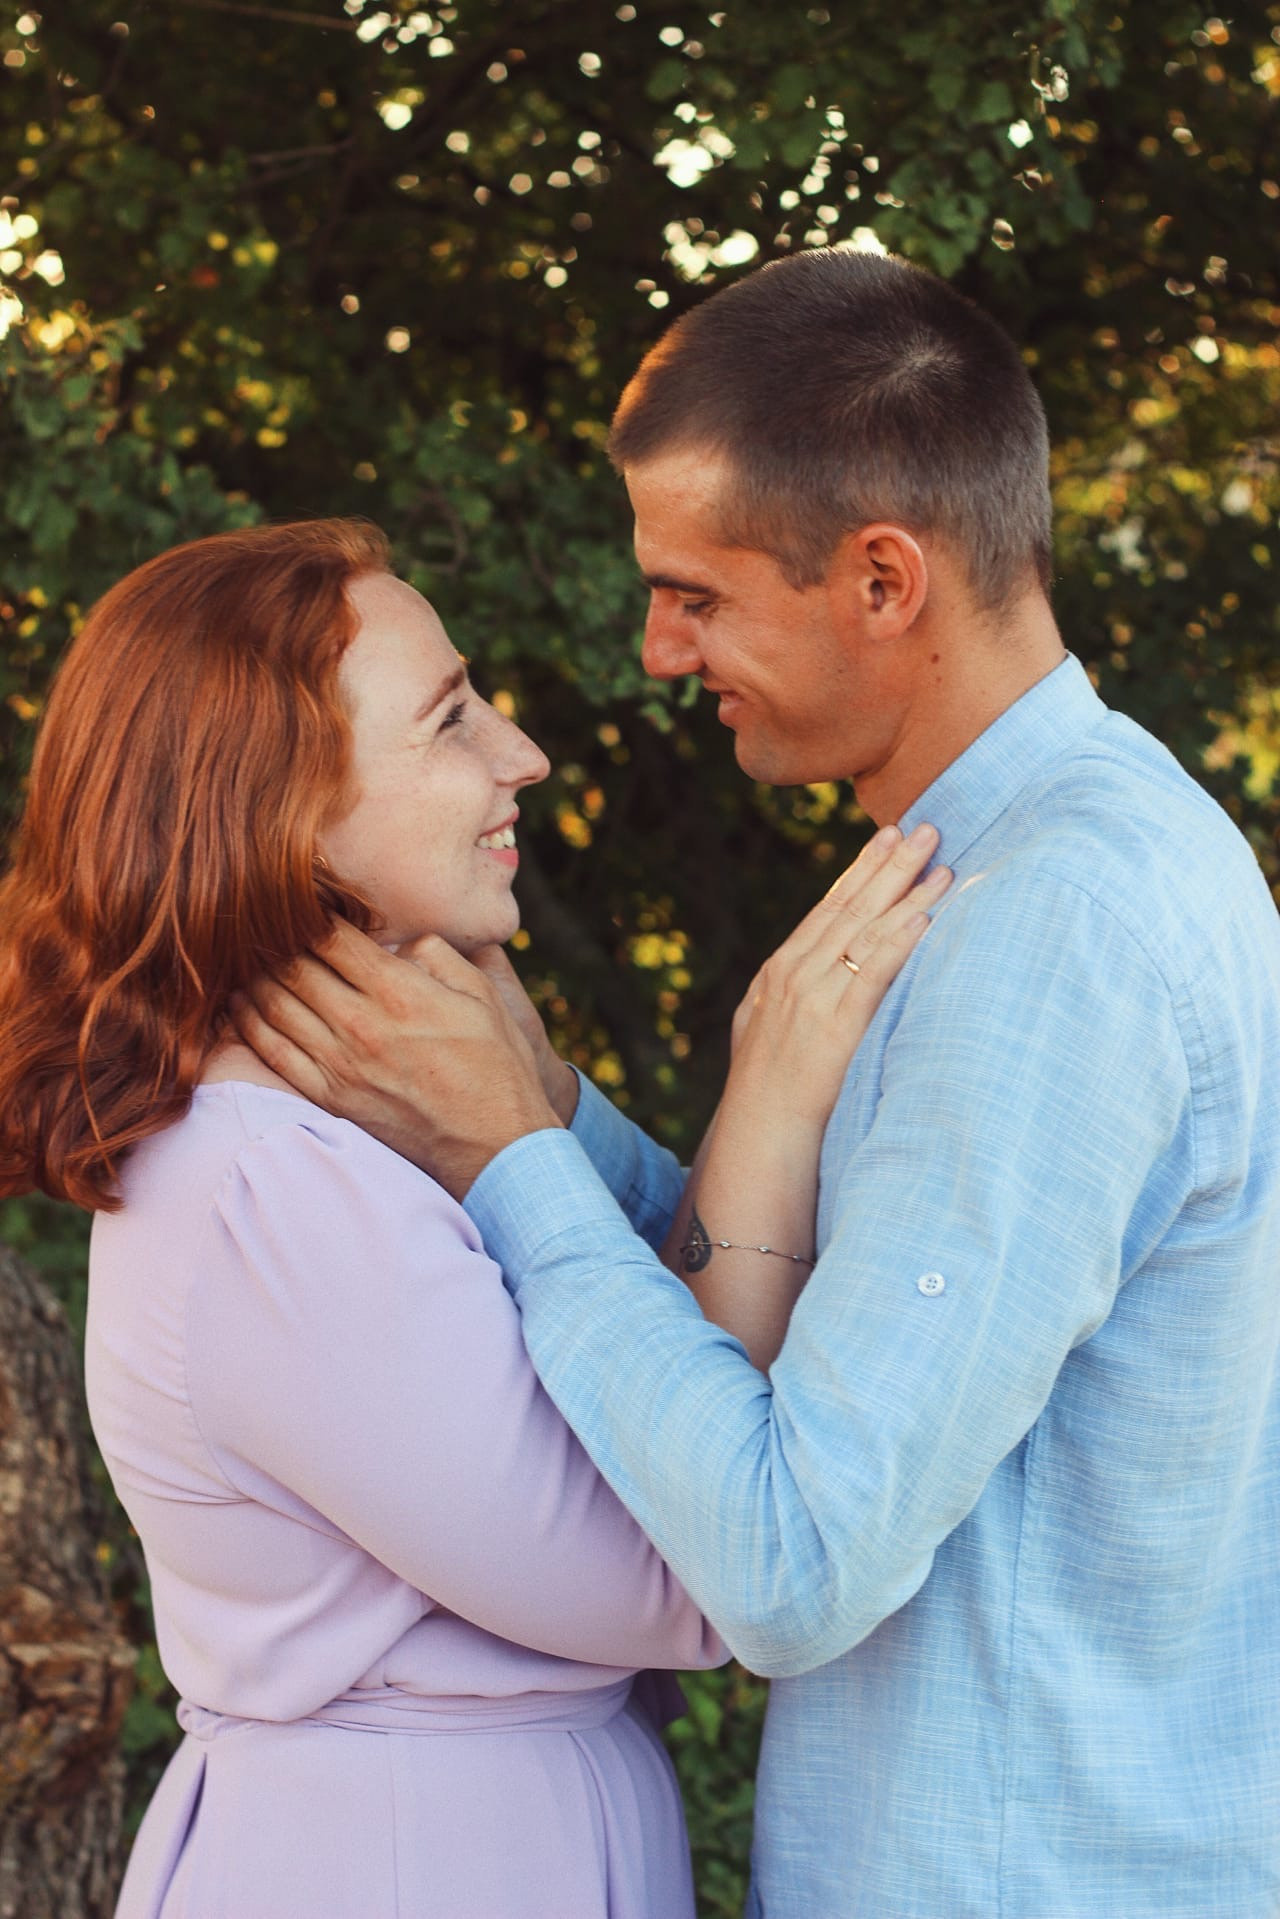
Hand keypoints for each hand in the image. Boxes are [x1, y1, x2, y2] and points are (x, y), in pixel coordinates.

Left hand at [231, 920, 561, 1197]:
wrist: (492, 1141)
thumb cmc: (495, 1064)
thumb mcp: (483, 995)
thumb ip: (439, 956)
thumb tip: (401, 940)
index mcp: (399, 990)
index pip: (333, 937)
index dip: (310, 912)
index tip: (300, 900)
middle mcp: (362, 1022)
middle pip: (295, 966)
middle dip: (274, 940)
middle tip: (259, 923)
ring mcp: (341, 1062)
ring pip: (276, 1005)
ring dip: (254, 977)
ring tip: (244, 958)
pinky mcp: (331, 1096)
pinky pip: (274, 1053)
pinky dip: (249, 1024)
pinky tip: (238, 1006)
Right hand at [726, 822, 949, 1133]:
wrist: (758, 1134)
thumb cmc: (767, 1093)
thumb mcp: (763, 1031)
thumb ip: (786, 998)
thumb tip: (803, 979)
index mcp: (779, 971)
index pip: (827, 908)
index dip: (860, 870)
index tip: (888, 838)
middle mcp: (795, 974)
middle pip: (851, 906)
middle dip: (890, 865)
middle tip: (924, 827)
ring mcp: (815, 996)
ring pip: (866, 930)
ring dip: (906, 892)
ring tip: (941, 861)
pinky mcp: (837, 1024)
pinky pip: (875, 971)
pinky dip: (901, 939)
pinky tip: (925, 915)